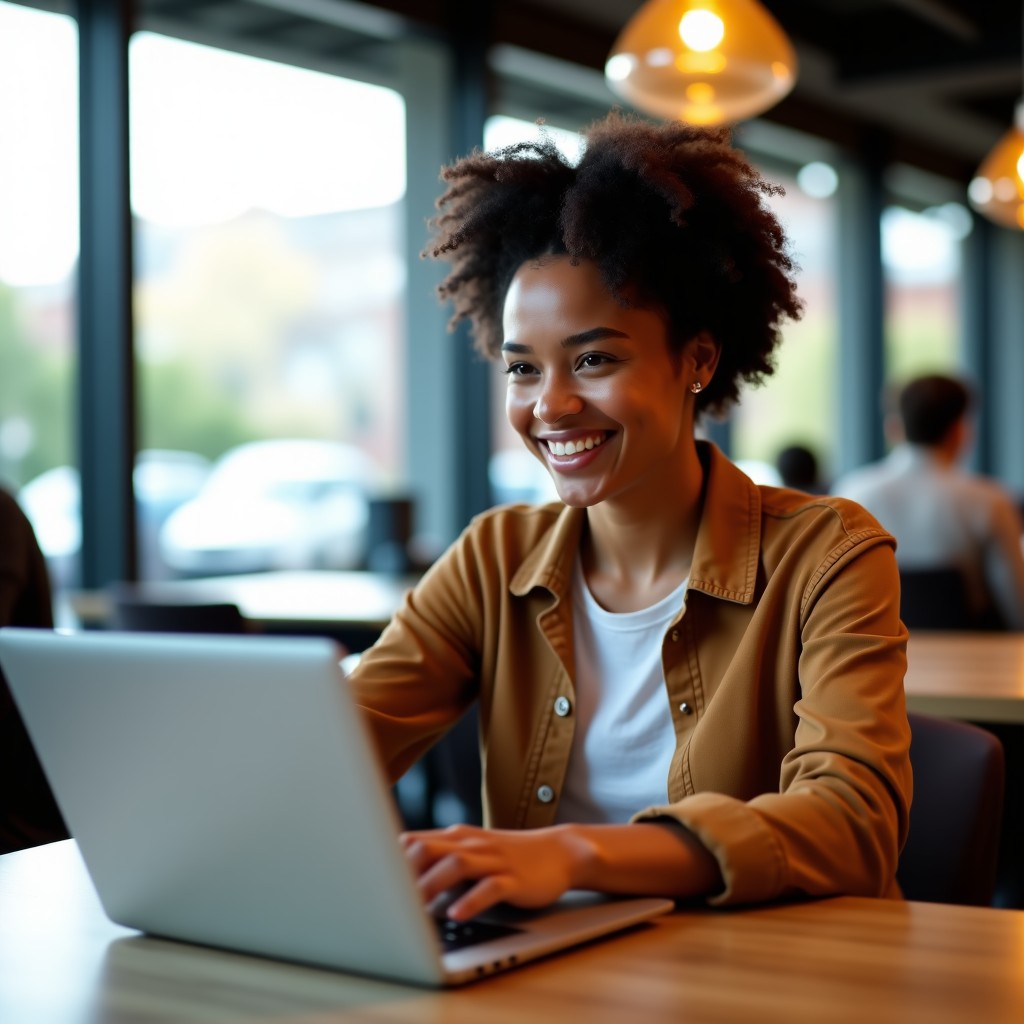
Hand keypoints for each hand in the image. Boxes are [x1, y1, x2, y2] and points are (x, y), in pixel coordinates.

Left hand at [399, 824, 582, 920]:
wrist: (558, 852)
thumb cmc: (508, 855)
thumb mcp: (471, 850)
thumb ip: (439, 854)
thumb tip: (397, 863)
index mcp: (458, 838)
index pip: (415, 842)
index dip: (390, 861)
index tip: (368, 881)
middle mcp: (472, 845)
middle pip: (430, 849)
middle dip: (405, 872)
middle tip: (383, 897)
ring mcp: (494, 860)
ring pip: (456, 866)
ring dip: (431, 885)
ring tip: (412, 908)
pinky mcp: (514, 879)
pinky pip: (490, 888)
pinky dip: (471, 900)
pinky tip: (456, 913)